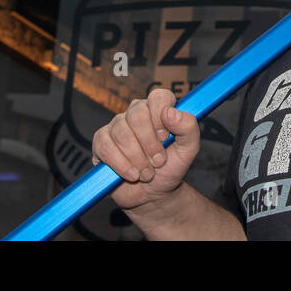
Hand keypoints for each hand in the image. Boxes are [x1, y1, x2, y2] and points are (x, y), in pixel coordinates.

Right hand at [91, 87, 200, 210]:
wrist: (153, 194)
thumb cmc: (170, 168)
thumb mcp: (188, 150)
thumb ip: (188, 127)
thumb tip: (170, 112)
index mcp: (159, 109)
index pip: (158, 97)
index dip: (161, 116)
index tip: (165, 138)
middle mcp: (136, 113)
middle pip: (138, 115)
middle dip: (149, 144)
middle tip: (158, 161)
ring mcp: (117, 126)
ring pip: (122, 133)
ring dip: (137, 159)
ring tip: (147, 172)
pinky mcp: (101, 142)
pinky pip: (106, 147)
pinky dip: (121, 165)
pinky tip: (132, 174)